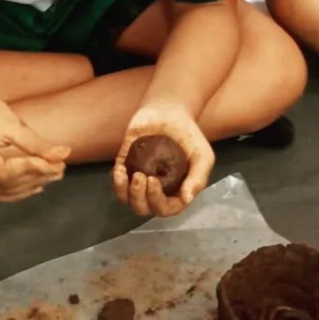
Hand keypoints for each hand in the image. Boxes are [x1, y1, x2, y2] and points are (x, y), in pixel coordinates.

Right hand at [0, 88, 69, 201]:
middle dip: (35, 177)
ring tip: (52, 175)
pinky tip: (35, 184)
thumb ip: (35, 143)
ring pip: (2, 192)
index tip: (57, 163)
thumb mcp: (10, 122)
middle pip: (3, 184)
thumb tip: (63, 154)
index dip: (32, 169)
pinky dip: (17, 190)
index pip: (3, 171)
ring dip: (29, 186)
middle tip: (60, 168)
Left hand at [112, 102, 214, 216]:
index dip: (157, 201)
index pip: (164, 209)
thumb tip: (186, 199)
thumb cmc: (189, 135)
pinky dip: (115, 180)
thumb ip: (198, 178)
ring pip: (127, 199)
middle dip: (138, 197)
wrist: (170, 110)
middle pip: (143, 208)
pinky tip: (118, 170)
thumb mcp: (203, 156)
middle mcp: (156, 191)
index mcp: (175, 193)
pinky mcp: (126, 166)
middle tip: (140, 177)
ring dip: (123, 192)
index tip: (153, 181)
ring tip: (124, 174)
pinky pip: (117, 182)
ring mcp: (139, 179)